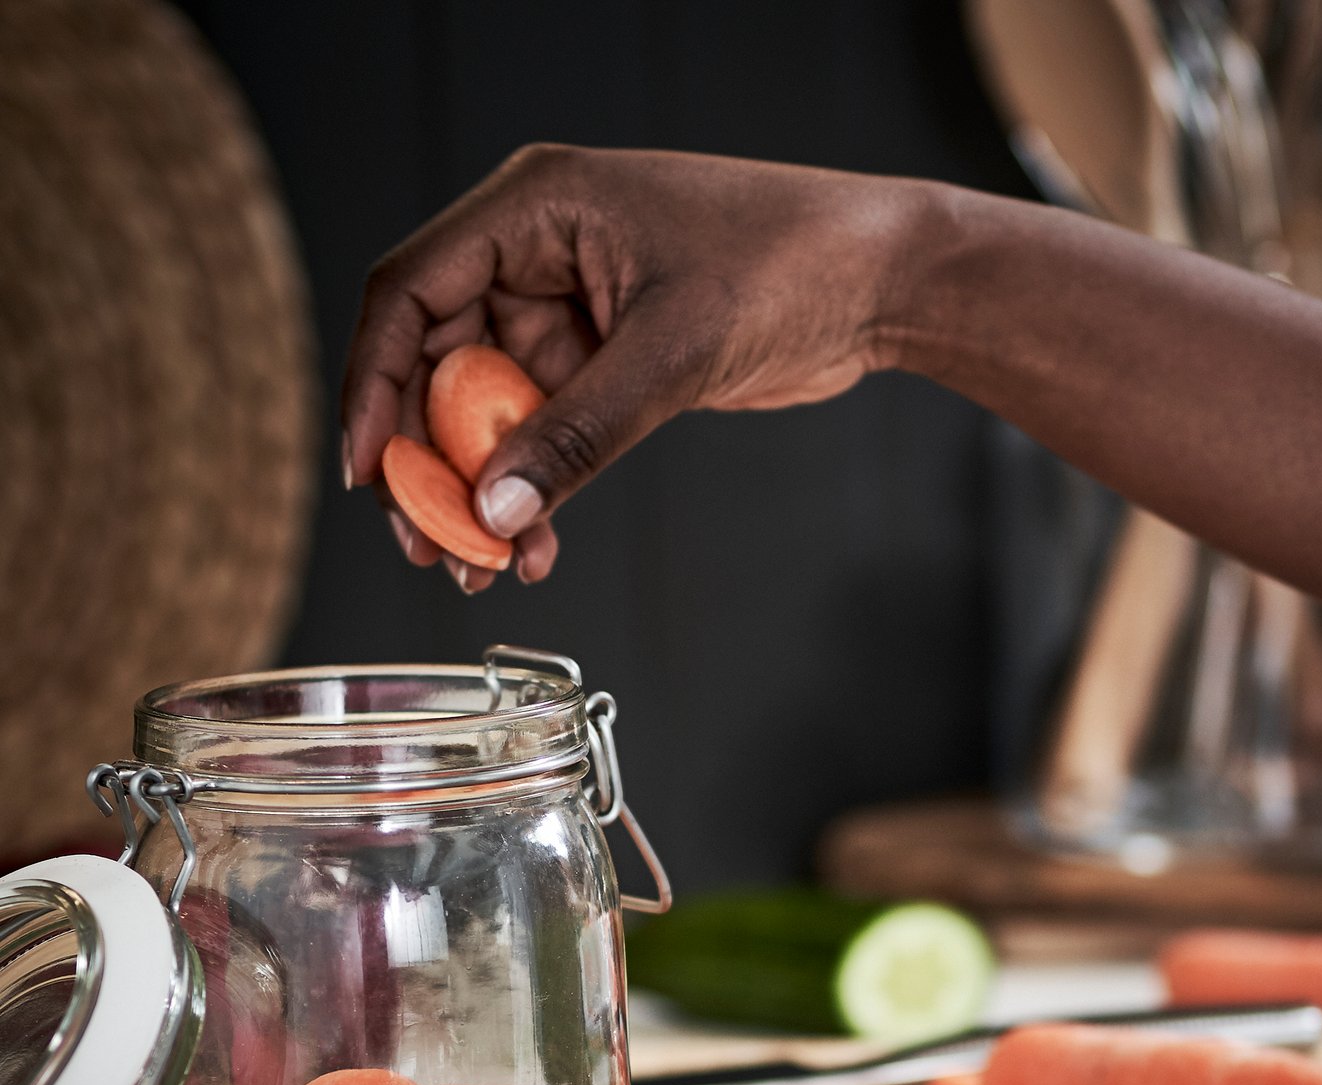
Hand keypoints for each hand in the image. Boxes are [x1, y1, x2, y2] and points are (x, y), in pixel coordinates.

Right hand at [342, 146, 913, 588]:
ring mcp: (567, 310)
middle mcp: (536, 253)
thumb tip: (493, 509)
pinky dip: (533, 490)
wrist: (879, 280)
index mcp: (535, 207)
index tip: (368, 471)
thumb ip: (579, 433)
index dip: (374, 384)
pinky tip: (534, 545)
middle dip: (428, 462)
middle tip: (430, 546)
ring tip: (482, 567)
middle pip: (437, 362)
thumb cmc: (790, 264)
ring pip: (486, 412)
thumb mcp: (673, 352)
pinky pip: (540, 434)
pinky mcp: (601, 361)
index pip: (410, 291)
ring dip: (480, 493)